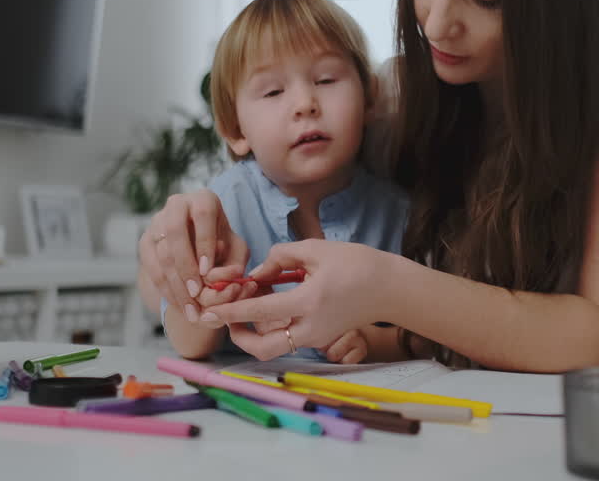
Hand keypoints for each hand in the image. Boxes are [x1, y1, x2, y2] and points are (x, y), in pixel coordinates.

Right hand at [139, 191, 249, 322]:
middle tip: (196, 293)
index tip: (207, 271)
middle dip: (185, 266)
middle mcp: (177, 205)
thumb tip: (229, 275)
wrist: (199, 246)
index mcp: (203, 199)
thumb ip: (236, 261)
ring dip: (175, 283)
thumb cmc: (224, 246)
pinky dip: (165, 288)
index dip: (204, 243)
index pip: (202, 215)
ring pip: (161, 252)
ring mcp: (157, 222)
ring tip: (190, 307)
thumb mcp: (238, 250)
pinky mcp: (145, 241)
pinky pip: (151, 267)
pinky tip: (178, 304)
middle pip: (175, 232)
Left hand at [201, 239, 398, 359]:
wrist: (390, 288)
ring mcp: (316, 337)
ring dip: (254, 332)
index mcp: (309, 302)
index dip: (230, 311)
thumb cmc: (358, 263)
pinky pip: (288, 338)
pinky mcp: (320, 337)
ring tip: (246, 305)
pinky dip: (271, 326)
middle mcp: (310, 327)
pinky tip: (268, 303)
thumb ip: (281, 257)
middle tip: (224, 316)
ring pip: (274, 347)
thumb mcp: (317, 250)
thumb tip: (256, 271)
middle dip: (238, 336)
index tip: (208, 310)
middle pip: (263, 348)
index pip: (259, 312)